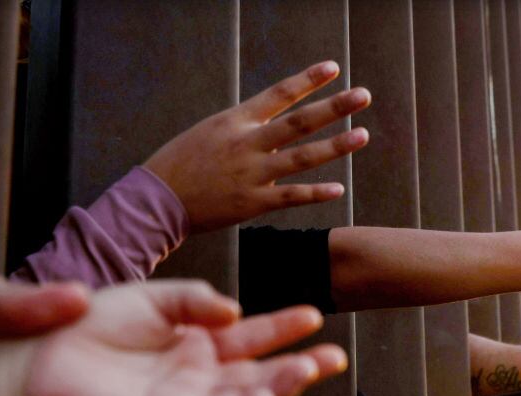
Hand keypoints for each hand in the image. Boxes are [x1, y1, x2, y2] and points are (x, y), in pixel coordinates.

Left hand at [19, 282, 347, 395]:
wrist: (38, 347)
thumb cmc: (88, 321)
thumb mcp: (152, 298)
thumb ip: (195, 301)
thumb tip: (236, 312)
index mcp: (197, 347)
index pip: (253, 340)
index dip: (284, 329)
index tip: (314, 314)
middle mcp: (195, 379)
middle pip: (258, 378)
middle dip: (298, 369)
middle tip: (333, 356)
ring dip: (278, 392)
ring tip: (311, 371)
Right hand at [144, 61, 370, 231]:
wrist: (158, 199)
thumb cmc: (180, 163)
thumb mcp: (209, 132)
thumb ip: (242, 126)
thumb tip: (268, 121)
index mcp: (236, 120)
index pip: (279, 93)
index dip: (307, 79)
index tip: (333, 67)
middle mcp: (247, 142)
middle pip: (299, 121)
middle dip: (333, 107)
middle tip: (363, 95)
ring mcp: (252, 173)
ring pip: (302, 157)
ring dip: (335, 146)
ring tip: (362, 135)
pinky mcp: (252, 202)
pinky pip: (291, 196)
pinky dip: (315, 193)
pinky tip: (339, 189)